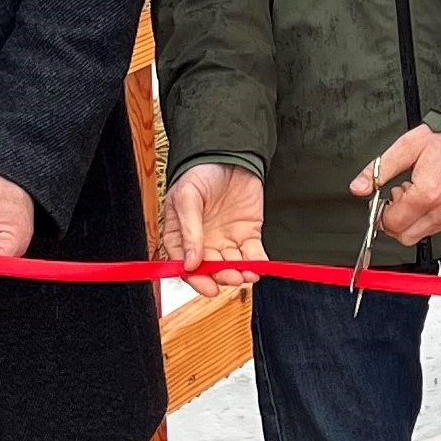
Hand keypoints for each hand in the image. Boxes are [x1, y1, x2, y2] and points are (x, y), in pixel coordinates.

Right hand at [164, 163, 266, 297]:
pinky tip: (258, 268)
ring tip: (246, 274)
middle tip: (231, 278)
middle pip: (211, 269)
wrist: (229, 154)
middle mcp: (204, 242)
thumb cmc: (200, 173)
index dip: (196, 279)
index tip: (207, 287)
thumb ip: (189, 230)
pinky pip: (252, 254)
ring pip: (232, 265)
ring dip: (239, 273)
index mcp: (182, 235)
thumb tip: (190, 263)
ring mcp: (226, 239)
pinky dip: (256, 263)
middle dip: (221, 277)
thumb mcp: (187, 198)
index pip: (186, 265)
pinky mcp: (248, 234)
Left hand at [357, 125, 440, 246]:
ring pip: (421, 235)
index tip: (384, 200)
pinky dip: (428, 217)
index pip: (393, 224)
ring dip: (412, 219)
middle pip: (405, 236)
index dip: (382, 213)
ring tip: (417, 193)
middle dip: (395, 221)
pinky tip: (431, 197)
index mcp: (427, 193)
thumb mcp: (407, 146)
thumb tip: (359, 187)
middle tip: (399, 197)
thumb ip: (379, 170)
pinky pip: (438, 229)